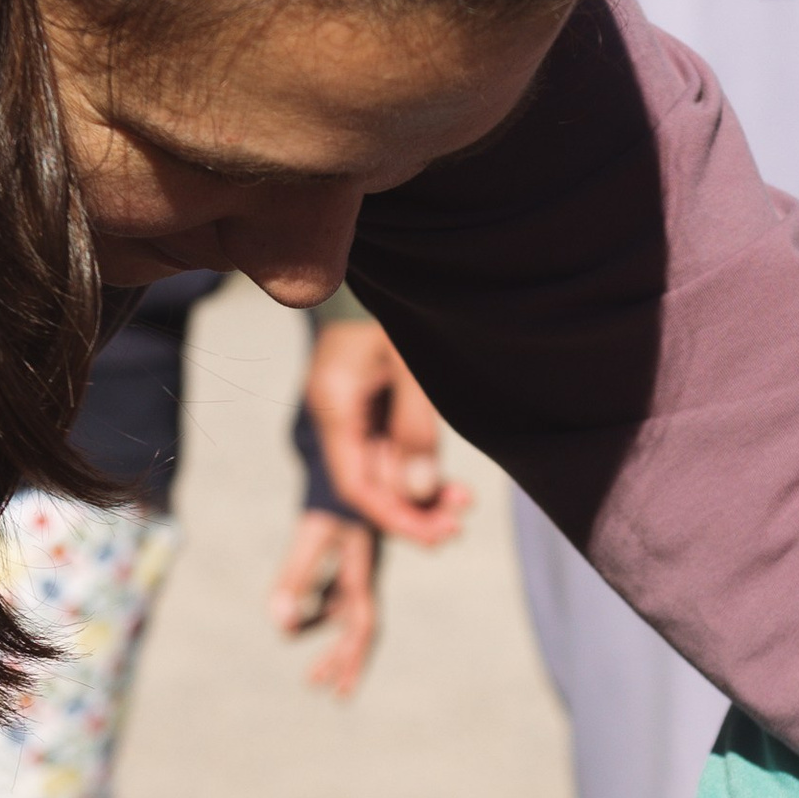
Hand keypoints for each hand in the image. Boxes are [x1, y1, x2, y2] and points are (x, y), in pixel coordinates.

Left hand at [269, 509, 382, 696]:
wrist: (350, 445)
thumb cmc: (331, 491)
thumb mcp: (312, 536)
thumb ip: (295, 578)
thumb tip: (278, 624)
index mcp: (362, 571)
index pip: (359, 626)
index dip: (348, 660)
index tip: (331, 690)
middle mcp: (364, 566)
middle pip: (357, 623)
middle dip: (342, 657)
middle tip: (323, 689)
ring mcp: (358, 554)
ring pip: (348, 605)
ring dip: (331, 634)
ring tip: (309, 653)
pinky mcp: (349, 541)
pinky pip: (340, 583)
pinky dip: (323, 605)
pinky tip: (306, 612)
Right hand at [302, 319, 469, 546]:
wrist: (398, 262)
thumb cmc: (402, 308)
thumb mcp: (414, 367)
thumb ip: (415, 429)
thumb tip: (418, 491)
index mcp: (335, 404)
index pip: (355, 484)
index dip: (393, 517)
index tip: (434, 535)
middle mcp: (338, 413)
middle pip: (370, 483)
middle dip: (412, 511)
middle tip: (455, 528)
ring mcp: (354, 410)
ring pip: (385, 470)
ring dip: (421, 493)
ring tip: (463, 505)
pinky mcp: (373, 405)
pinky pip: (393, 450)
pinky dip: (420, 468)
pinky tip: (452, 486)